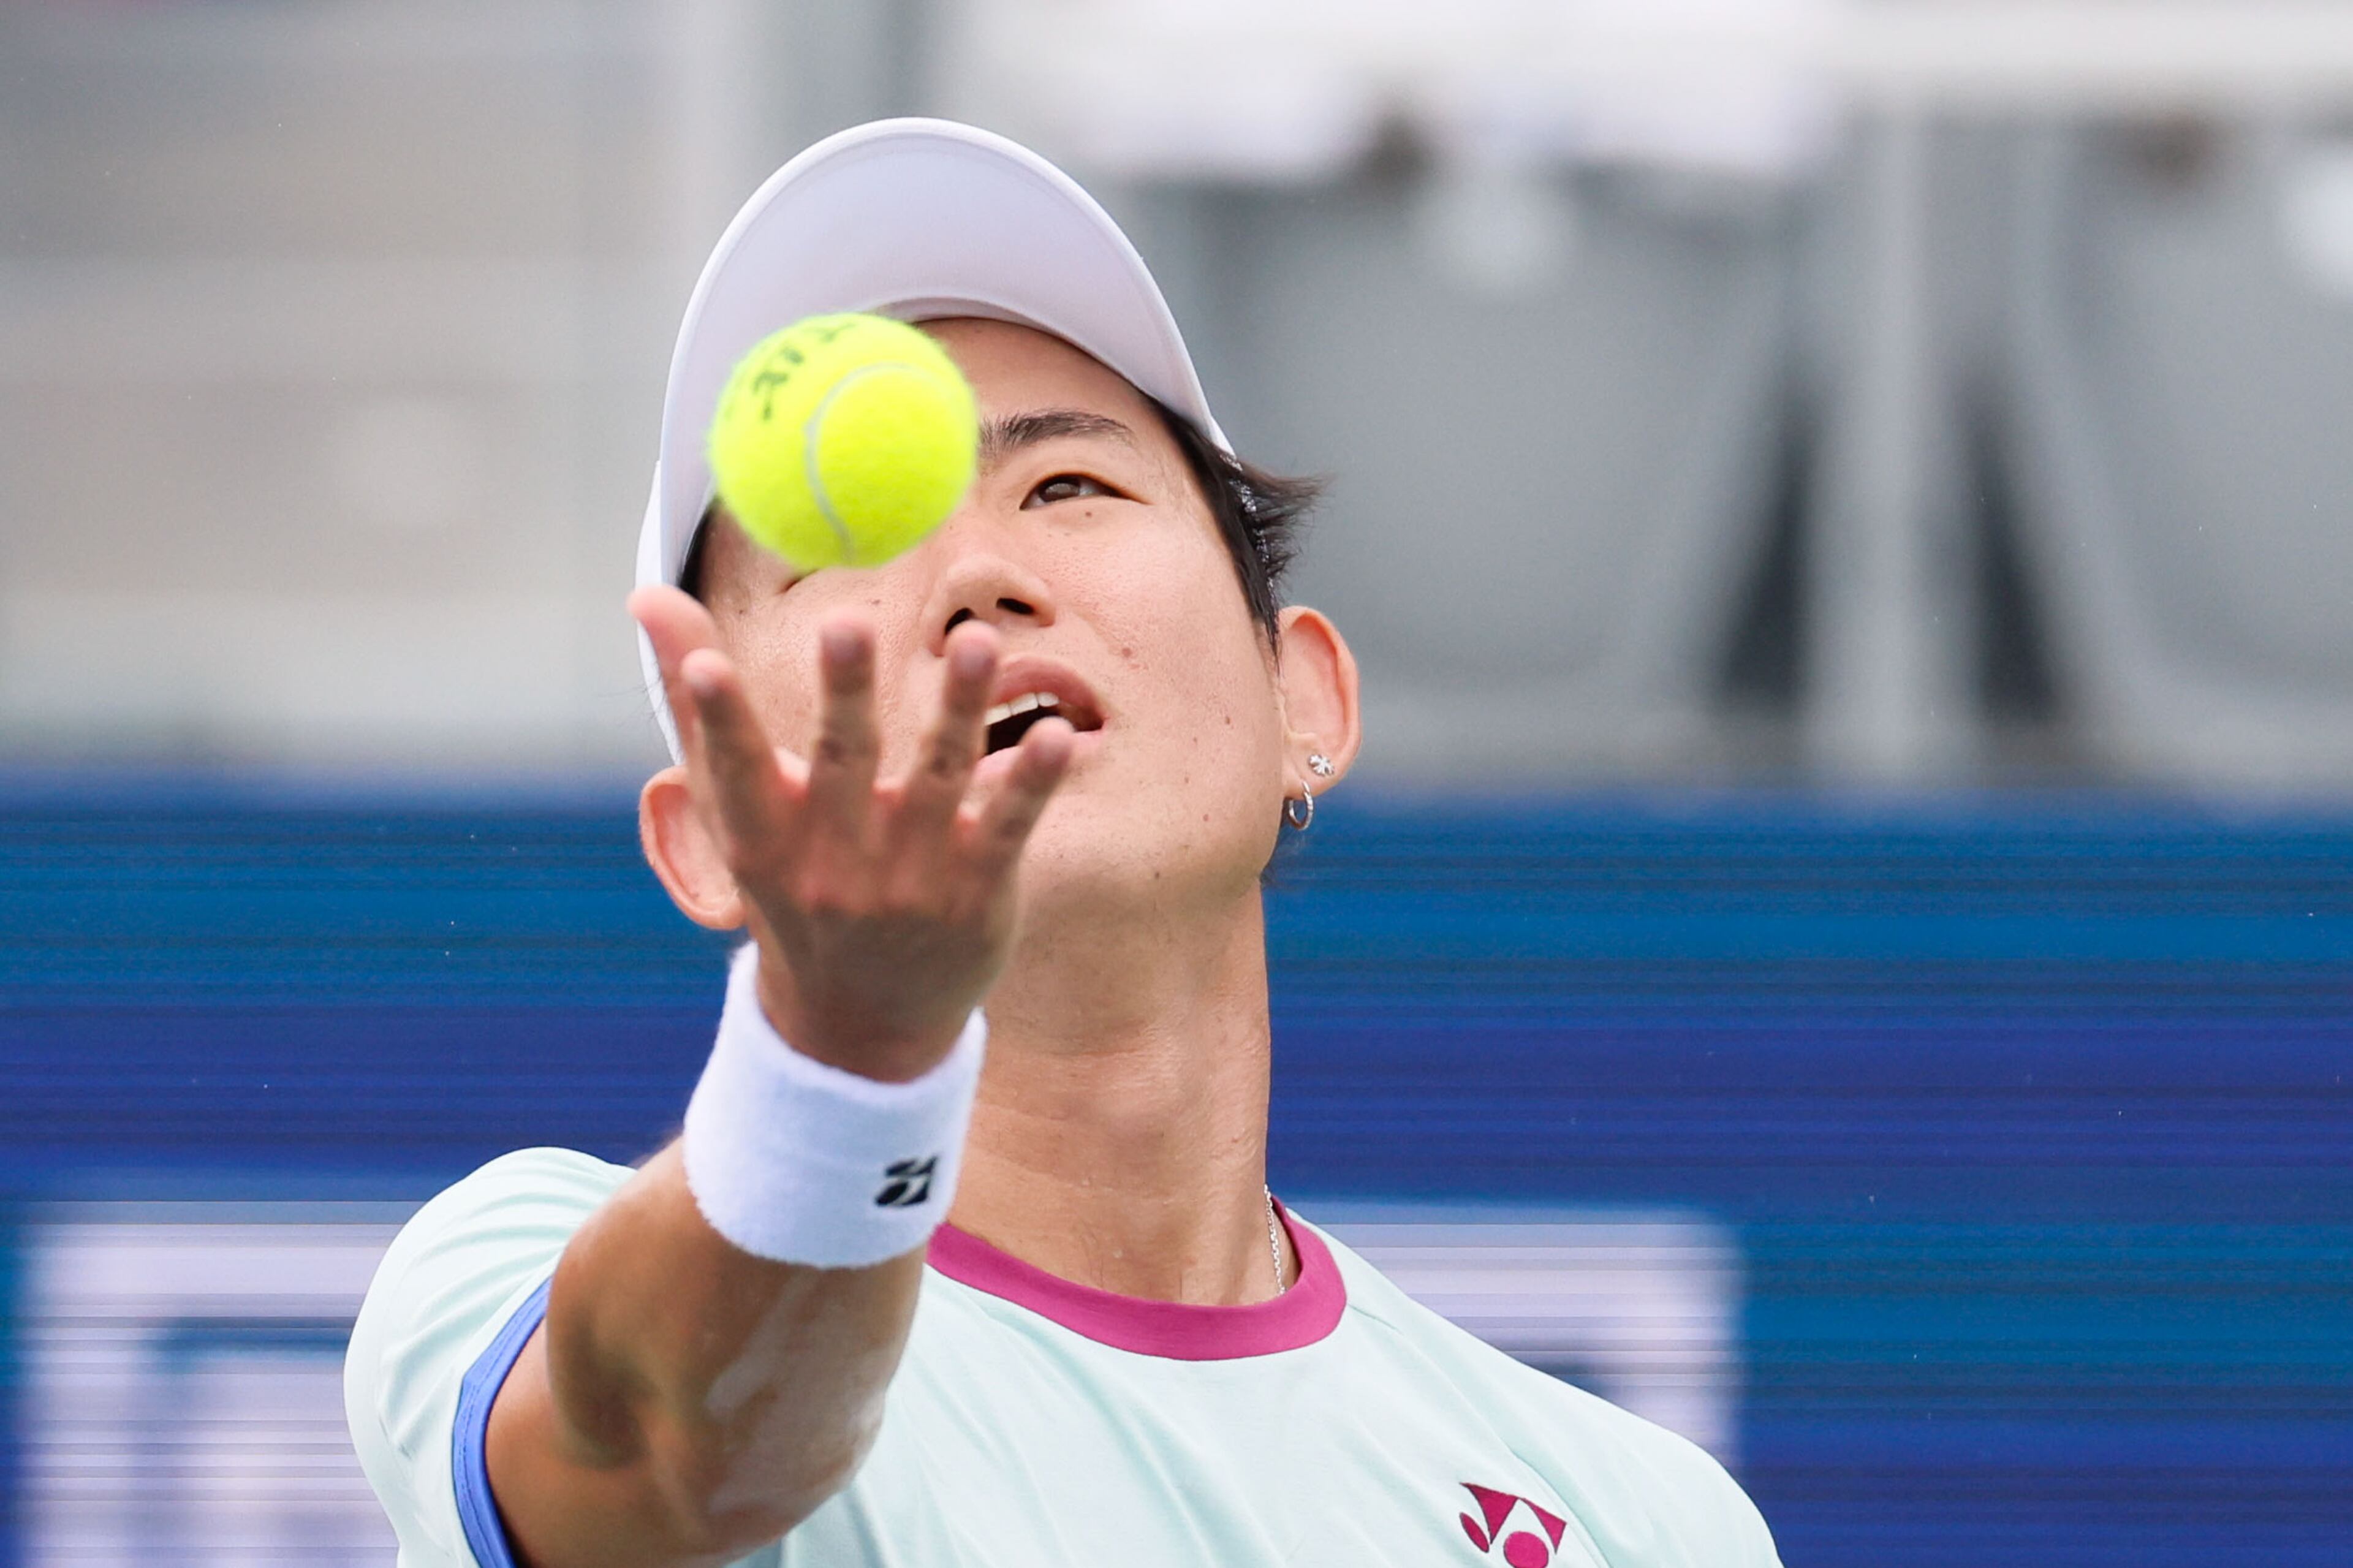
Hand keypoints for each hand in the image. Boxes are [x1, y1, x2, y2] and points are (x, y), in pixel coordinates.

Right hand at [632, 585, 1073, 1081]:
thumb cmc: (792, 884)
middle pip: (843, 764)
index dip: (719, 717)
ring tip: (978, 641)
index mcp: (766, 838)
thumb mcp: (737, 811)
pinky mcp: (977, 895)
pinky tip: (1055, 735)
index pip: (737, 768)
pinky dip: (1030, 783)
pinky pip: (1007, 829)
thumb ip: (701, 703)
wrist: (861, 1025)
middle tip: (846, 622)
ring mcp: (911, 882)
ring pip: (938, 779)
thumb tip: (648, 592)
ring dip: (958, 708)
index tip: (707, 665)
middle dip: (844, 694)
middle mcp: (834, 862)